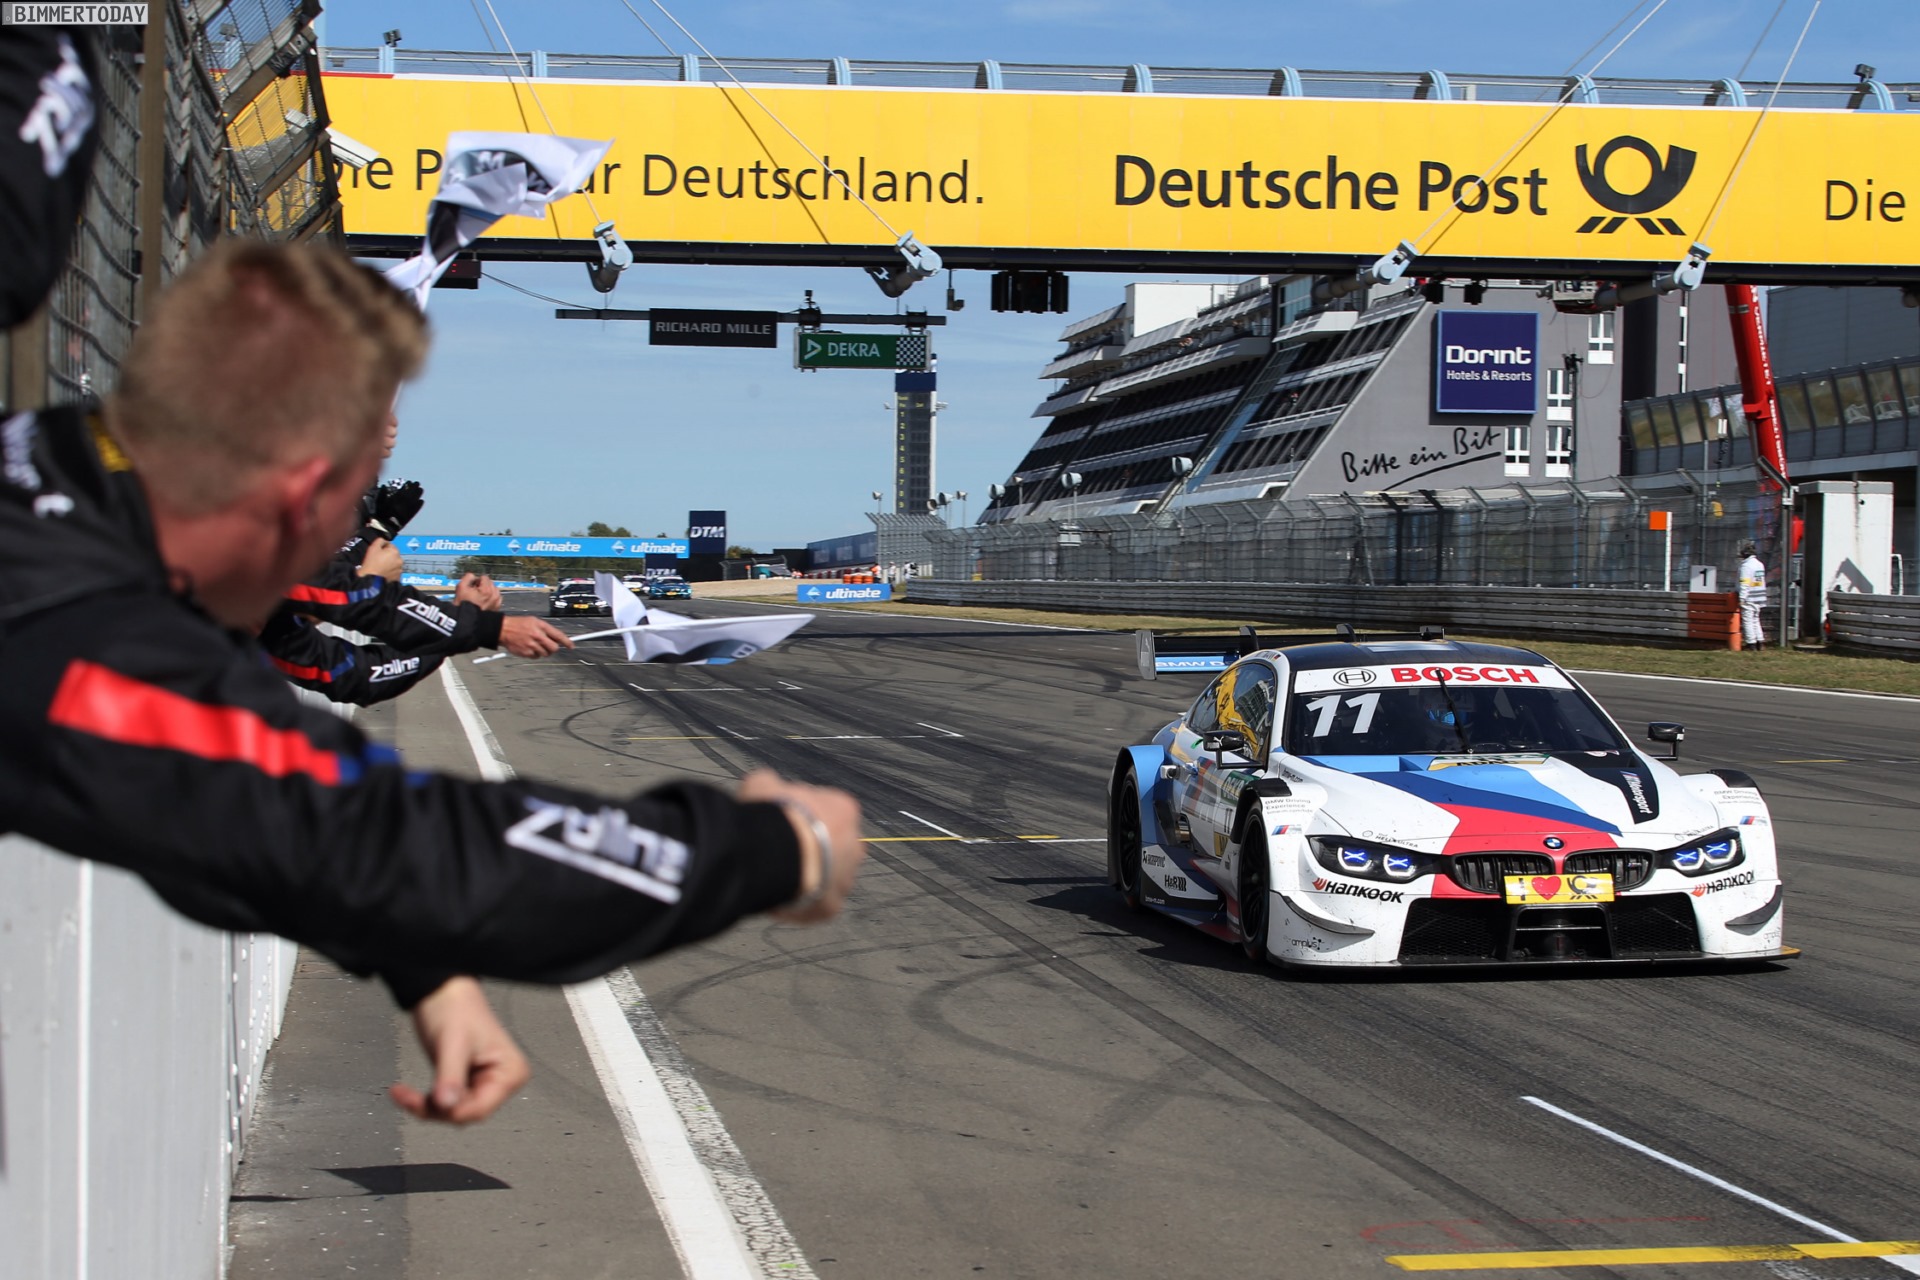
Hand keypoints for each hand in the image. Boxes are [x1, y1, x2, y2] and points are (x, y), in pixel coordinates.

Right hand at [358, 537, 403, 582]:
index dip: (382, 548)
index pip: (390, 545)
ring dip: (390, 563)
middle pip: (393, 554)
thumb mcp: (373, 547)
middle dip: (387, 555)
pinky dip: (391, 571)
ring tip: (381, 567)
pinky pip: (395, 571)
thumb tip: (384, 541)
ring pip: (394, 563)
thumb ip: (380, 540)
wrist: (371, 579)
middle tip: (378, 559)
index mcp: (395, 551)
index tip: (377, 552)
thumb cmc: (371, 563)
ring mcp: (400, 569)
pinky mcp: (398, 577)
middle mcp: (400, 560)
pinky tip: (384, 572)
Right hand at [369, 478, 424, 536]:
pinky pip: (415, 510)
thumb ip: (381, 494)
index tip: (410, 482)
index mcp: (394, 500)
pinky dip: (418, 506)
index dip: (407, 486)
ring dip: (418, 495)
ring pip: (414, 501)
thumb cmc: (379, 515)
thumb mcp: (378, 502)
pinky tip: (421, 501)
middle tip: (417, 483)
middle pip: (410, 495)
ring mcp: (406, 511)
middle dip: (414, 488)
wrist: (383, 528)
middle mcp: (401, 505)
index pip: (402, 491)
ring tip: (421, 489)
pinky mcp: (408, 517)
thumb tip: (384, 486)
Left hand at [390, 977, 529, 1123]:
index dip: (450, 1110)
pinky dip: (426, 1101)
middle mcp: (502, 1081)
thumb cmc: (455, 1007)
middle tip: (407, 1096)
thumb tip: (447, 1104)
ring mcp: (484, 1083)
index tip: (423, 1102)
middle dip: (435, 1108)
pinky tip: (407, 1093)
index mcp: (510, 1072)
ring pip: (453, 1111)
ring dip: (427, 1105)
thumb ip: (451, 1076)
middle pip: (465, 1113)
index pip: (480, 1109)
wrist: (442, 991)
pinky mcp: (467, 1082)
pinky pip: (446, 1103)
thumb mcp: (452, 1044)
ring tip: (404, 1092)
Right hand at [455, 572, 502, 610]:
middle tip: (474, 593)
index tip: (471, 588)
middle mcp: (494, 596)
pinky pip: (496, 597)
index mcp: (487, 590)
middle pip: (490, 583)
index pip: (484, 577)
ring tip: (478, 598)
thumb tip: (474, 577)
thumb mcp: (461, 587)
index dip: (476, 581)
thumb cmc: (463, 606)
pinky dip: (490, 597)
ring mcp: (497, 602)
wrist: (466, 621)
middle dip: (482, 586)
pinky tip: (483, 601)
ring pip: (493, 589)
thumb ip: (468, 577)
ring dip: (487, 591)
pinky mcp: (497, 607)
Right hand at [498, 614, 574, 657]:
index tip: (571, 646)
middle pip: (554, 648)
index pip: (558, 635)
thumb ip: (546, 629)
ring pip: (546, 653)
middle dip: (553, 648)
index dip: (567, 642)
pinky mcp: (527, 653)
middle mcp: (538, 636)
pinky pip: (536, 657)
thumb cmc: (518, 624)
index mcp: (541, 626)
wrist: (503, 629)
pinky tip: (530, 648)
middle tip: (549, 646)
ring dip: (543, 651)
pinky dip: (535, 654)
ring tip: (536, 645)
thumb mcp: (534, 621)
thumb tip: (557, 637)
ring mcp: (532, 645)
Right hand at [737, 769, 864, 923]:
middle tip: (781, 853)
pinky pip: (814, 908)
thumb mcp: (763, 784)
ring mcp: (845, 878)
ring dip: (808, 879)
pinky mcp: (831, 907)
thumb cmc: (773, 813)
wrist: (775, 850)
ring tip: (778, 879)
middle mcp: (854, 845)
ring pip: (827, 879)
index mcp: (844, 810)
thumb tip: (766, 786)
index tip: (782, 824)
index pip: (828, 813)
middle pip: (832, 848)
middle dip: (812, 850)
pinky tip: (775, 901)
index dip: (802, 819)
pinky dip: (797, 906)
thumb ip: (771, 785)